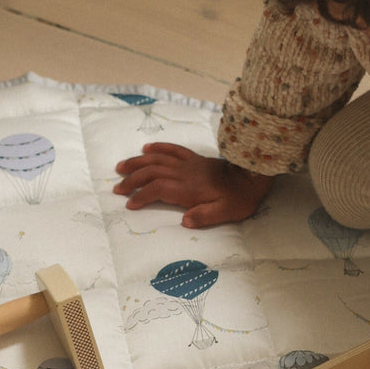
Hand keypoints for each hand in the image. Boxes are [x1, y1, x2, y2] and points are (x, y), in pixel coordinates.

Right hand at [113, 143, 272, 227]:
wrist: (253, 176)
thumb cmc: (239, 198)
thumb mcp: (226, 213)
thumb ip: (204, 217)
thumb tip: (185, 221)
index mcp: (188, 189)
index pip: (158, 189)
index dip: (141, 195)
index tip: (130, 204)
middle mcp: (184, 173)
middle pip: (151, 172)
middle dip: (132, 179)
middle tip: (116, 188)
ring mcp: (188, 163)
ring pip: (157, 159)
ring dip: (137, 162)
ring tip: (121, 167)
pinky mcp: (194, 157)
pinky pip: (173, 148)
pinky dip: (158, 147)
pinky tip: (146, 148)